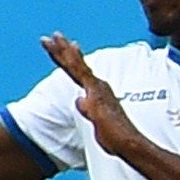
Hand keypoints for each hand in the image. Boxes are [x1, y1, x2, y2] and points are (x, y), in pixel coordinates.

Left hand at [42, 32, 141, 156]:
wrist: (127, 142)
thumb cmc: (116, 137)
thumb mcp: (97, 122)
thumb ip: (88, 110)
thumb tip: (80, 100)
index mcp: (97, 92)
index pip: (78, 72)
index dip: (68, 60)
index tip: (61, 48)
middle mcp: (97, 86)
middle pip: (75, 64)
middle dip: (62, 49)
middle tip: (52, 36)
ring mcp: (96, 87)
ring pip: (77, 64)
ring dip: (64, 49)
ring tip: (54, 37)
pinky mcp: (95, 90)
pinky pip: (82, 71)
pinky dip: (75, 58)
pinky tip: (70, 48)